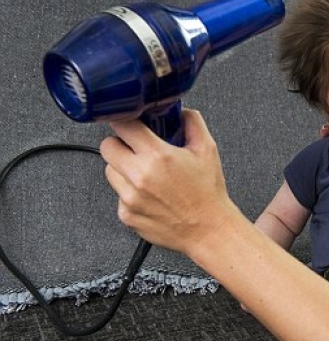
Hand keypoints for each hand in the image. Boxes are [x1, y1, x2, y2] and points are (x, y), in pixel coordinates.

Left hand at [99, 109, 239, 254]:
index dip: (124, 120)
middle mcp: (139, 176)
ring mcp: (129, 198)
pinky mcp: (126, 215)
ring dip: (123, 169)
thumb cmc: (208, 193)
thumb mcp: (208, 150)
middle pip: (107, 147)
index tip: (128, 122)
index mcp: (158, 156)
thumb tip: (181, 111)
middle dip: (121, 144)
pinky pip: (118, 195)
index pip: (123, 126)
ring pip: (110, 171)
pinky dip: (130, 192)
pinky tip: (150, 195)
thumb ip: (192, 123)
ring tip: (146, 175)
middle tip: (137, 149)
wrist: (209, 229)